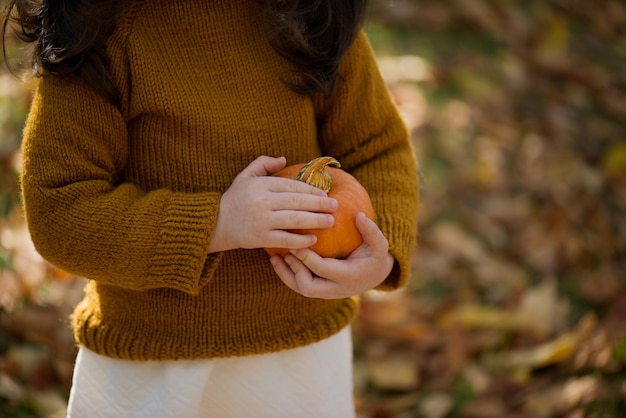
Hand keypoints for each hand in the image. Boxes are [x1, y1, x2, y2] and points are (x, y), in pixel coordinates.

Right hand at [208, 156, 337, 252]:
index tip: (325, 193)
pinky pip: (285, 239)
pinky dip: (300, 240)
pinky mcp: (260, 238)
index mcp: (261, 185)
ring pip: (294, 220)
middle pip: (297, 201)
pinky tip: (313, 239)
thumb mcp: (245, 176)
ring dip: (315, 220)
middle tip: (334, 206)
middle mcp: (262, 201)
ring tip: (330, 221)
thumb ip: (263, 164)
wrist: (215, 224)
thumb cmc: (235, 199)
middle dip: (319, 204)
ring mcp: (261, 220)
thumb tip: (284, 158)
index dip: (311, 190)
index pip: (292, 185)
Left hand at [269, 212, 393, 298]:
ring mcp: (326, 292)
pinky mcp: (319, 289)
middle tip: (286, 251)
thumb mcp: (379, 244)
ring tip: (274, 257)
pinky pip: (299, 286)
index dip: (307, 258)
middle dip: (294, 270)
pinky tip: (278, 260)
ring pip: (300, 289)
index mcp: (348, 277)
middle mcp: (335, 289)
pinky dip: (287, 275)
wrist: (375, 275)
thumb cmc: (375, 256)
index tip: (296, 242)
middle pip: (308, 287)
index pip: (323, 269)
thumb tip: (359, 216)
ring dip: (286, 274)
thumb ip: (371, 231)